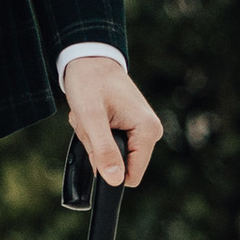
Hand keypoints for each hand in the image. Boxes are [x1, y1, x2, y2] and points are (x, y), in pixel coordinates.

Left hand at [65, 56, 161, 189]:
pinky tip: (94, 116)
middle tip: (89, 123)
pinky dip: (96, 134)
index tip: (94, 143)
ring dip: (93, 140)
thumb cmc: (89, 82)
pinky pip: (111, 144)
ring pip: (112, 155)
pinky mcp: (133, 127)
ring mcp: (142, 130)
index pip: (131, 176)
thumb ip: (103, 150)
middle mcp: (151, 132)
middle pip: (119, 165)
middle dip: (97, 149)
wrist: (89, 59)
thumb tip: (114, 180)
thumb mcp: (90, 117)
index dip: (108, 169)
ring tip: (91, 116)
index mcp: (147, 131)